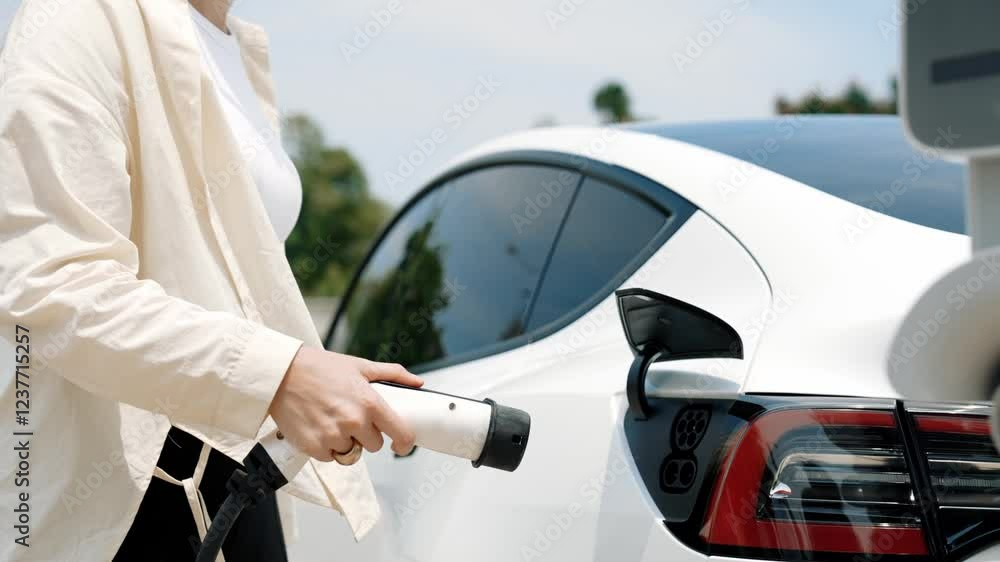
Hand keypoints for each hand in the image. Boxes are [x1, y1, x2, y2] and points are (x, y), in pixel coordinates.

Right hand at [268, 347, 423, 460]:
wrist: (280, 373)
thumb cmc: (319, 367)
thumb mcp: (360, 366)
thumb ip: (393, 374)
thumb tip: (417, 382)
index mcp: (369, 403)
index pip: (400, 434)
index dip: (405, 444)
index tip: (401, 446)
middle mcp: (353, 422)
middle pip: (374, 445)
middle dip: (366, 435)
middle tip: (350, 417)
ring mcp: (333, 437)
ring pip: (351, 453)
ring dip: (345, 441)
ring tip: (330, 419)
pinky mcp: (313, 447)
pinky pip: (329, 457)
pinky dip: (325, 446)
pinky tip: (317, 426)